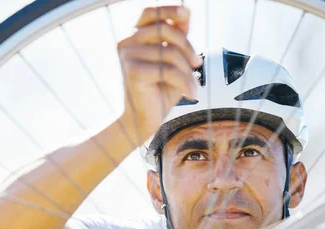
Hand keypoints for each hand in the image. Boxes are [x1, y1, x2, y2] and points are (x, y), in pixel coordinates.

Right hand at [117, 5, 201, 143]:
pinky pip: (168, 70)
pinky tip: (190, 93)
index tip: (187, 14)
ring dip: (187, 72)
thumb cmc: (158, 92)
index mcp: (133, 38)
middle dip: (187, 46)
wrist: (143, 121)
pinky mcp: (133, 72)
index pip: (150, 13)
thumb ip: (176, 39)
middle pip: (164, 30)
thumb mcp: (172, 62)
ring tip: (193, 87)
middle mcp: (127, 44)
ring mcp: (127, 57)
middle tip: (198, 64)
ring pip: (169, 53)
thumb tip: (186, 13)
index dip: (169, 10)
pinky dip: (184, 82)